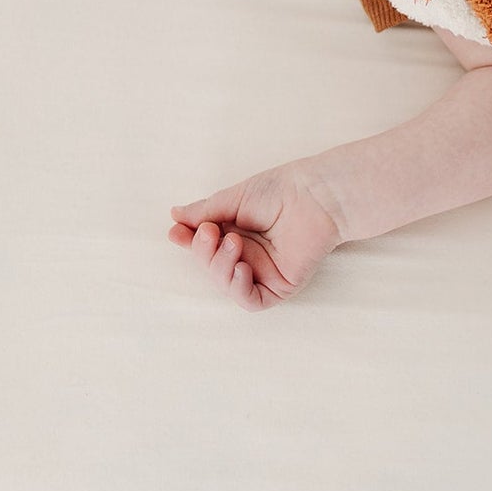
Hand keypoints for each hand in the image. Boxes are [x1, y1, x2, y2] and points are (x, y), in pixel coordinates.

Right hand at [168, 163, 343, 310]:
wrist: (316, 195)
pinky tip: (240, 269)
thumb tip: (175, 215)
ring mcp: (263, 271)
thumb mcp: (235, 198)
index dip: (189, 241)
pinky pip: (251, 300)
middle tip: (210, 232)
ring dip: (220, 267)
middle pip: (212, 267)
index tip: (176, 231)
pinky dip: (239, 289)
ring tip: (232, 242)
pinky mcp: (279, 286)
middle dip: (204, 252)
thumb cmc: (281, 190)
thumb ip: (206, 211)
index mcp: (236, 231)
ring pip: (227, 285)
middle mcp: (247, 254)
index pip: (205, 244)